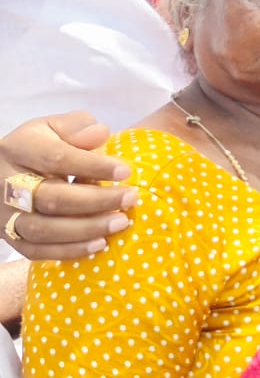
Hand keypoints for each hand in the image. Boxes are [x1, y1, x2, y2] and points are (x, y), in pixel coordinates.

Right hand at [1, 112, 135, 259]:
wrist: (6, 170)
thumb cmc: (42, 145)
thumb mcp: (55, 127)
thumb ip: (78, 128)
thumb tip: (100, 134)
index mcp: (19, 149)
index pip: (57, 158)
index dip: (93, 166)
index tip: (126, 171)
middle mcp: (6, 183)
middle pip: (52, 198)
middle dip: (96, 201)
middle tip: (130, 198)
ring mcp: (4, 213)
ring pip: (43, 229)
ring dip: (86, 229)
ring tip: (120, 223)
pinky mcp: (9, 235)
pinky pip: (35, 250)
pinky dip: (68, 250)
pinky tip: (99, 244)